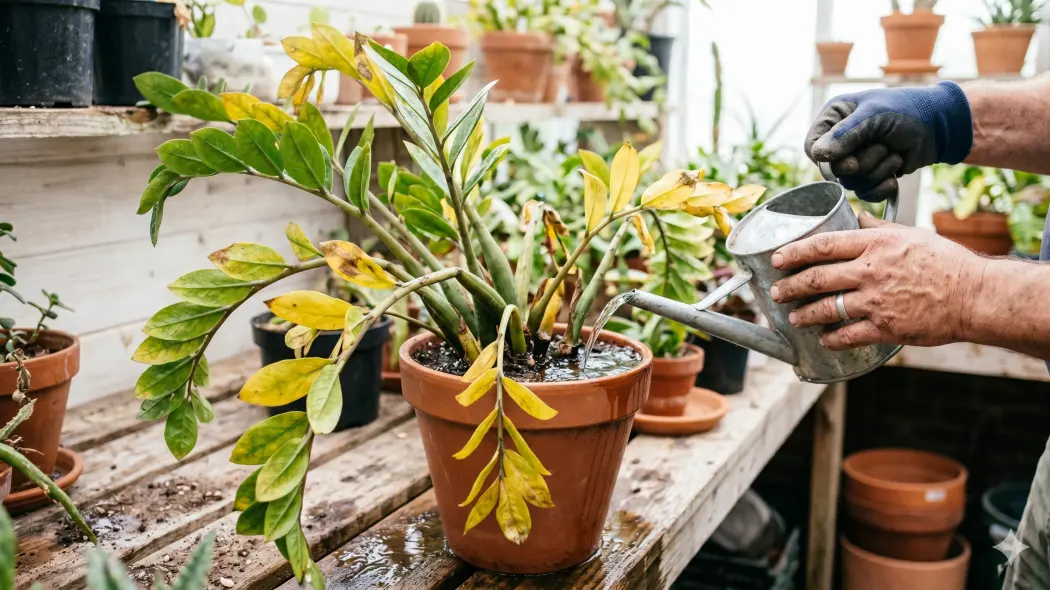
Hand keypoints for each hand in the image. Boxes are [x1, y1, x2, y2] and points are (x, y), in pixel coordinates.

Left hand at [768, 215, 987, 349]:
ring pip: (827, 308)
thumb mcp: (909, 233)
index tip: (778, 259)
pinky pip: (848, 335)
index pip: (823, 245)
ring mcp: (877, 301)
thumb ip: (876, 227)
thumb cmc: (945, 262)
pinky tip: (823, 339)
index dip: (794, 252)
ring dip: (804, 314)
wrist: (974, 295)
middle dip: (790, 287)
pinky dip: (831, 338)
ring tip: (794, 317)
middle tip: (776, 292)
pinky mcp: (886, 327)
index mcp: (875, 244)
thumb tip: (853, 216)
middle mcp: (871, 271)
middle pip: (817, 278)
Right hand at [806, 82, 972, 201]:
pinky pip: (865, 193)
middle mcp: (840, 140)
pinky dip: (883, 185)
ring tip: (895, 153)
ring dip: (878, 170)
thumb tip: (820, 155)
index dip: (827, 160)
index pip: (813, 147)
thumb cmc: (907, 110)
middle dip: (862, 163)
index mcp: (834, 118)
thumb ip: (845, 134)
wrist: (940, 126)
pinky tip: (896, 170)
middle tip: (883, 147)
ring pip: (851, 183)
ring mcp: (855, 159)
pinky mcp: (870, 175)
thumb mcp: (875, 116)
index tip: (849, 163)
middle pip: (832, 170)